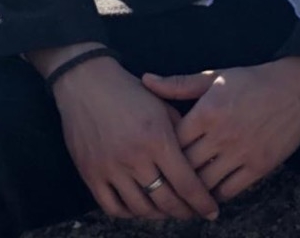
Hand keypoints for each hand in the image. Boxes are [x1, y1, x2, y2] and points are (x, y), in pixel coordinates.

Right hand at [43, 52, 220, 221]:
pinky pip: (112, 207)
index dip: (201, 201)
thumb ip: (182, 132)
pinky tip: (140, 209)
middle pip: (165, 200)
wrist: (87, 85)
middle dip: (184, 211)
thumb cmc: (131, 92)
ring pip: (140, 208)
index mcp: (158, 140)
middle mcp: (135, 158)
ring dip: (158, 214)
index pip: (186, 182)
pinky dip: (128, 213)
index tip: (212, 211)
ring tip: (169, 211)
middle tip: (193, 213)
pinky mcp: (91, 174)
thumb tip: (198, 156)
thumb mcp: (163, 106)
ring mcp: (111, 169)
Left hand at [142, 57, 299, 201]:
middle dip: (173, 176)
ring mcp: (242, 152)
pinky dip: (216, 195)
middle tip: (163, 183)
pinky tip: (210, 192)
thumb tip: (145, 80)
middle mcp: (222, 135)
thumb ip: (179, 84)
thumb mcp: (216, 77)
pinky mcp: (259, 165)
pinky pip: (229, 190)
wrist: (299, 86)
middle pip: (185, 167)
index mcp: (208, 112)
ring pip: (204, 183)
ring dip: (192, 190)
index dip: (163, 152)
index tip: (158, 157)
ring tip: (183, 194)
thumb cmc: (254, 80)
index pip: (172, 143)